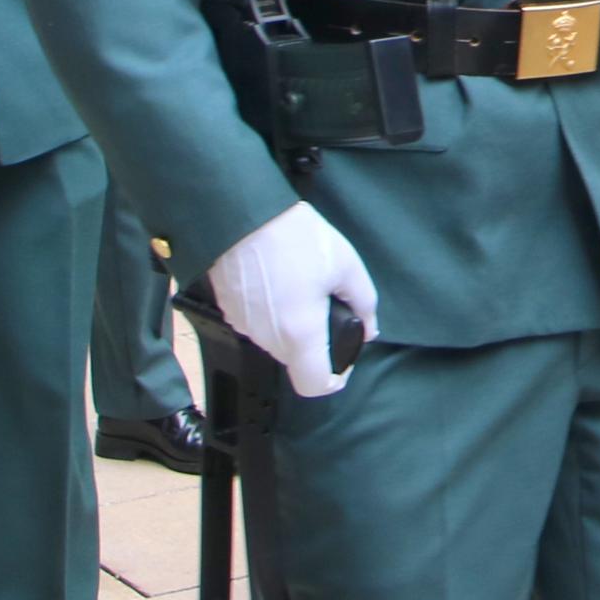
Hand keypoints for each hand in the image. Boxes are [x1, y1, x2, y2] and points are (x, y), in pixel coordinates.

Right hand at [206, 201, 381, 396]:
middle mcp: (269, 337)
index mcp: (300, 333)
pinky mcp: (229, 310)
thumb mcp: (345, 264)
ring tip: (300, 289)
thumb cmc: (294, 237)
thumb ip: (364, 302)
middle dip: (315, 344)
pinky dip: (270, 314)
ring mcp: (244, 325)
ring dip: (291, 326)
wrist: (243, 214)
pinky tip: (277, 284)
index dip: (333, 380)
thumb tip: (369, 328)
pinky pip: (257, 324)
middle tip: (324, 308)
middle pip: (296, 361)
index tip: (342, 361)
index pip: (313, 385)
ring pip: (276, 342)